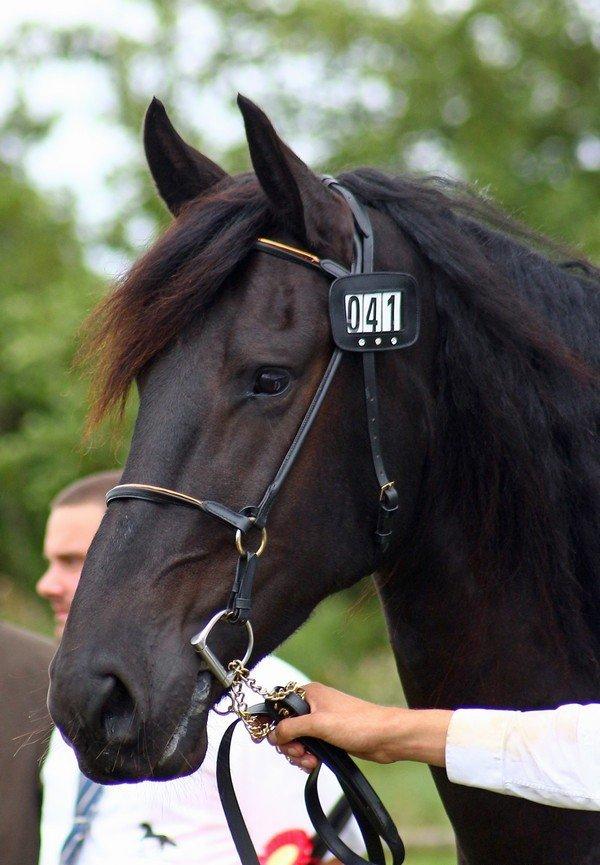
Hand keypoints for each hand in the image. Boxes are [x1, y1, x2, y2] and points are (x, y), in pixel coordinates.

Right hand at [268, 683, 451, 771]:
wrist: (385, 737)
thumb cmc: (356, 723)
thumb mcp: (318, 724)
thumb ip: (291, 728)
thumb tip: (272, 735)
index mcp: (308, 694)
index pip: (278, 706)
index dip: (271, 723)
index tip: (268, 740)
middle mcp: (312, 706)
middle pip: (285, 727)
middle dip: (289, 744)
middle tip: (300, 752)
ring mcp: (320, 722)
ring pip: (296, 740)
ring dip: (299, 754)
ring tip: (310, 760)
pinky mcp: (328, 737)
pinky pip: (308, 748)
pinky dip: (308, 758)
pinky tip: (315, 763)